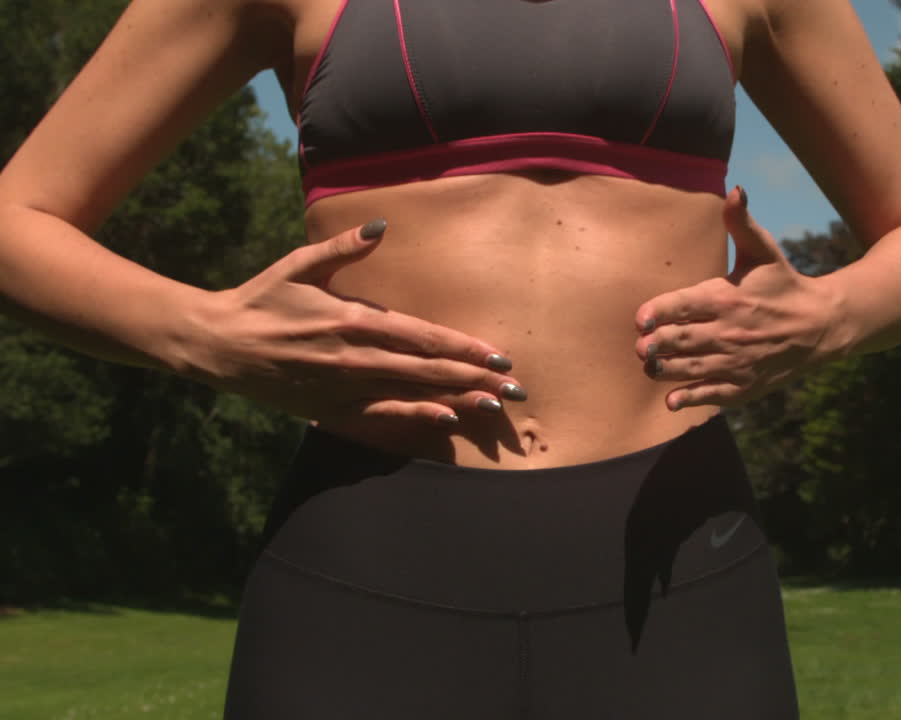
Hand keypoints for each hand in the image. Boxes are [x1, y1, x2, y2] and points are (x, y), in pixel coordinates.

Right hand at [188, 219, 526, 426]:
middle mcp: (354, 357)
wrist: (217, 345)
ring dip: (456, 400)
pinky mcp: (330, 409)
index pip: (421, 336)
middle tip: (514, 387)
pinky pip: (380, 416)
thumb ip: (342, 250)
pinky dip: (414, 418)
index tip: (497, 354)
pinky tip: (445, 420)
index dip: (463, 347)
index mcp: (351, 319)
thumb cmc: (261, 300)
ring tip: (494, 407)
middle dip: (474, 378)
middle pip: (427, 369)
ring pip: (411, 395)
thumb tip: (381, 227)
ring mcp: (343, 387)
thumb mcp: (298, 266)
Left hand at [633, 187, 844, 409]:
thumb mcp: (764, 252)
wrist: (821, 326)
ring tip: (649, 366)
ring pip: (689, 368)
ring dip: (663, 370)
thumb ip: (741, 223)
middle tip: (640, 346)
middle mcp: (728, 332)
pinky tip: (670, 400)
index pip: (681, 306)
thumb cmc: (785, 285)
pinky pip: (711, 394)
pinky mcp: (744, 385)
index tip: (639, 320)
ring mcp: (736, 362)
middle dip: (653, 345)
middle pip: (678, 340)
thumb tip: (734, 190)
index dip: (655, 313)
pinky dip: (689, 399)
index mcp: (726, 298)